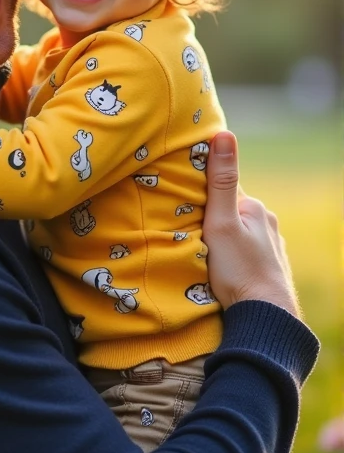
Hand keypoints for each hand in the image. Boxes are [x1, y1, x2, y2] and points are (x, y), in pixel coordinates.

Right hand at [202, 131, 299, 318]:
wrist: (265, 318)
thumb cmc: (239, 270)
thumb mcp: (221, 222)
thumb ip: (220, 180)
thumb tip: (224, 134)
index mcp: (254, 208)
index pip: (223, 190)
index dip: (202, 194)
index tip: (182, 200)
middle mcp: (267, 223)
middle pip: (231, 212)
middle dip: (213, 218)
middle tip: (190, 232)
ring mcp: (271, 247)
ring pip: (240, 233)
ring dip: (225, 239)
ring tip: (206, 253)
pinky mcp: (270, 269)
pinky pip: (247, 253)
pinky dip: (235, 256)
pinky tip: (224, 269)